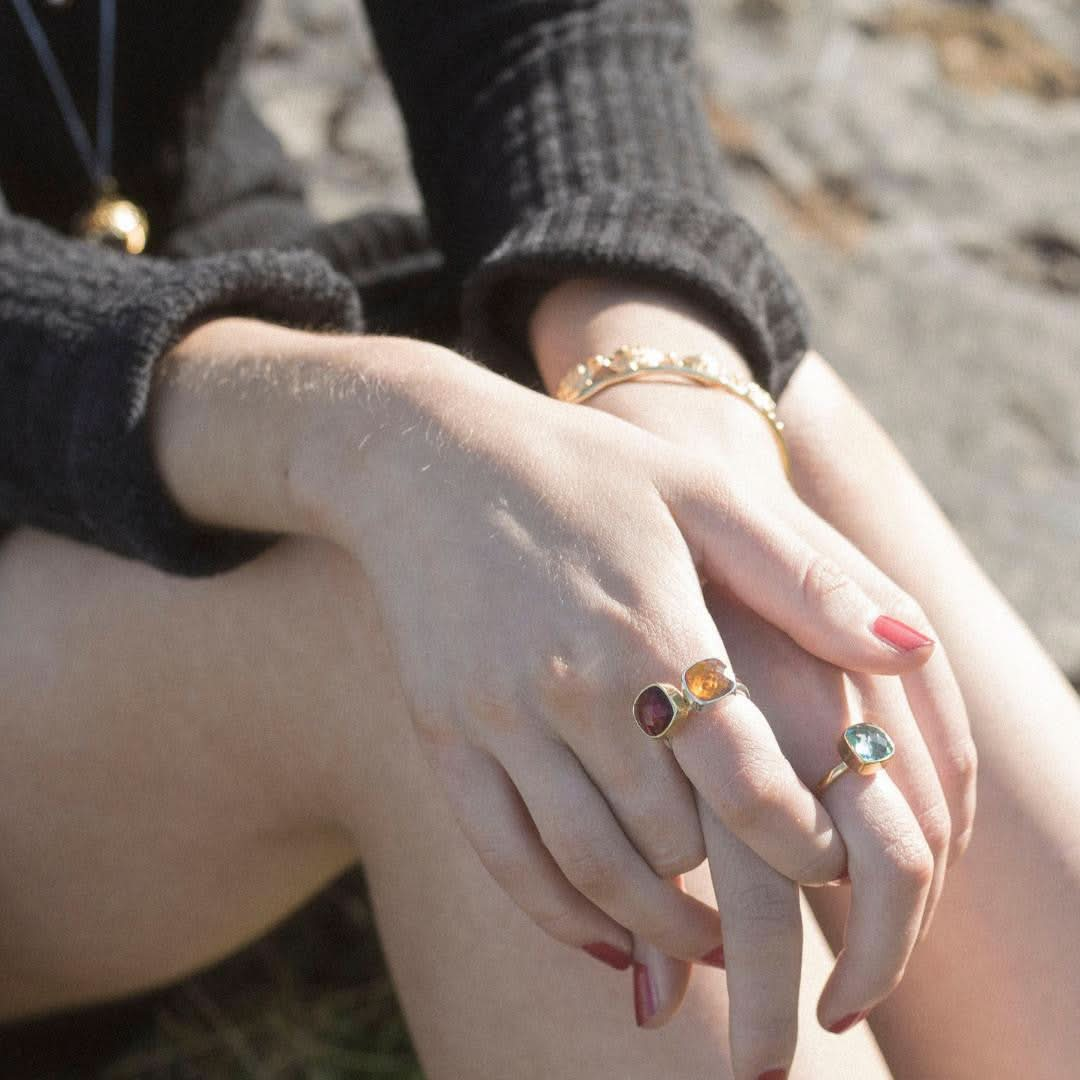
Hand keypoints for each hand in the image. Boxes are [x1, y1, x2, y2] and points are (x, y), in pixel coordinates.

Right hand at [152, 319, 941, 1026]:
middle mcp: (569, 687)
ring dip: (660, 927)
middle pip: (674, 840)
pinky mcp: (445, 737)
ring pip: (591, 869)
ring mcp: (497, 720)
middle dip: (740, 888)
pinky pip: (505, 857)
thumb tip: (911, 651)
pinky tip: (608, 939)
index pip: (748, 784)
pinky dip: (562, 917)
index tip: (833, 859)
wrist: (433, 463)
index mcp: (649, 629)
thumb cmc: (587, 474)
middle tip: (780, 908)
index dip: (803, 840)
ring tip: (711, 946)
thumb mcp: (701, 493)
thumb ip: (803, 577)